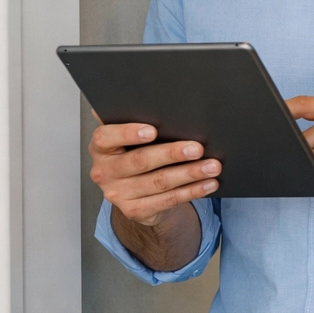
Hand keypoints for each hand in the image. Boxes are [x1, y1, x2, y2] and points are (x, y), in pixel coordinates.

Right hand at [88, 121, 220, 226]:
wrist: (136, 193)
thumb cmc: (137, 154)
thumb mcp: (132, 139)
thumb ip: (138, 120)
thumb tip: (159, 101)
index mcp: (101, 148)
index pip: (105, 138)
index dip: (128, 133)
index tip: (153, 130)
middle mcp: (104, 171)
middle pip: (139, 161)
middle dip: (171, 153)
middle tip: (198, 148)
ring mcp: (118, 194)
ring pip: (158, 182)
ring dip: (189, 173)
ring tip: (212, 166)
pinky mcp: (134, 210)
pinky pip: (167, 200)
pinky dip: (192, 191)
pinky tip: (208, 183)